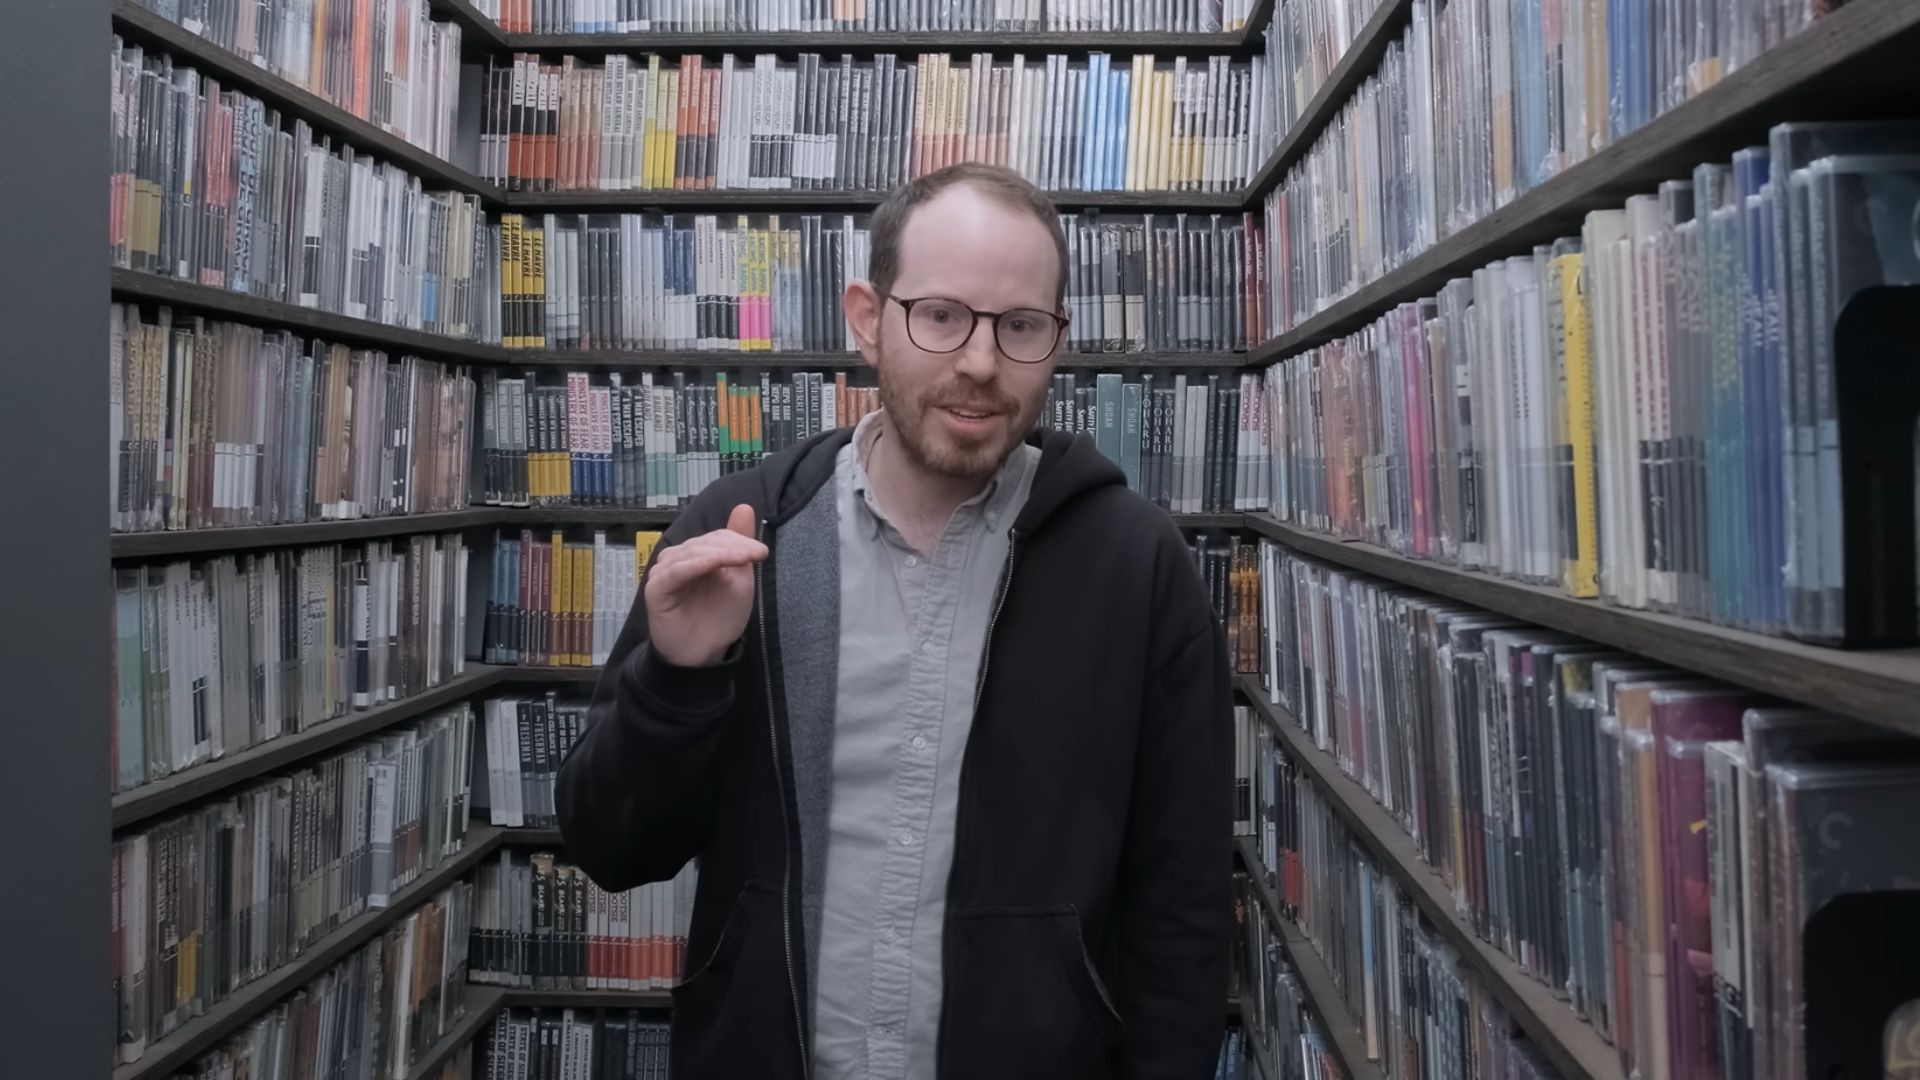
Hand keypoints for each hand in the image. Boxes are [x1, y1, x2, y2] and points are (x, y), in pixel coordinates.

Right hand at [644, 504, 767, 667]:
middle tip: (757, 554)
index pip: (717, 538)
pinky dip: (696, 564)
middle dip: (733, 546)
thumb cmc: (719, 618)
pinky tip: (713, 563)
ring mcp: (665, 572)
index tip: (762, 552)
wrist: (702, 655)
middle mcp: (678, 559)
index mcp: (697, 555)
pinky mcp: (656, 588)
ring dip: (719, 553)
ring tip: (742, 559)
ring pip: (692, 552)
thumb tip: (743, 506)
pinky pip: (677, 571)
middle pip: (706, 542)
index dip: (739, 540)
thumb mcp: (738, 579)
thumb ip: (739, 545)